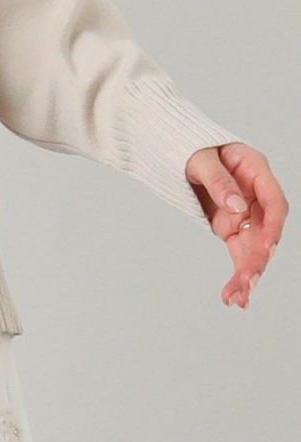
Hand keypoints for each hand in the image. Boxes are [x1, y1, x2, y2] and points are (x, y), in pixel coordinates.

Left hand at [185, 141, 287, 309]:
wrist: (167, 145)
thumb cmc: (186, 143)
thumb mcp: (198, 156)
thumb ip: (218, 180)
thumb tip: (237, 207)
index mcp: (253, 169)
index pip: (274, 201)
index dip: (274, 226)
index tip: (267, 248)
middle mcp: (254, 194)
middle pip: (264, 231)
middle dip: (257, 258)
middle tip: (247, 282)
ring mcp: (243, 212)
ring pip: (252, 247)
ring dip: (247, 273)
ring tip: (237, 298)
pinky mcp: (230, 225)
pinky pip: (238, 251)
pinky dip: (237, 272)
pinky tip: (234, 295)